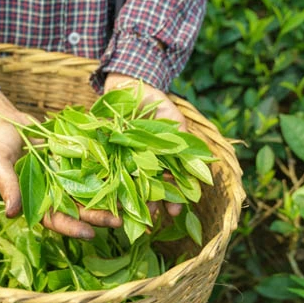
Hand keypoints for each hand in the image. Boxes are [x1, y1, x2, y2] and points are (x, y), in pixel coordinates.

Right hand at [0, 91, 119, 238]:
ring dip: (110, 199)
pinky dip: (112, 173)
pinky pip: (97, 168)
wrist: (9, 120)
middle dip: (99, 217)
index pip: (56, 220)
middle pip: (80, 210)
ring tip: (130, 204)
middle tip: (119, 222)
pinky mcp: (78, 159)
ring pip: (92, 192)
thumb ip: (7, 184)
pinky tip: (130, 175)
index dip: (72, 228)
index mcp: (36, 200)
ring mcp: (69, 176)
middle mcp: (56, 192)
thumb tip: (11, 213)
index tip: (89, 234)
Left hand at [105, 73, 185, 216]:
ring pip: (127, 186)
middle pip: (147, 190)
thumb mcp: (175, 121)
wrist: (129, 84)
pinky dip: (106, 185)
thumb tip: (199, 169)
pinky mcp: (104, 154)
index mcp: (162, 161)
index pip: (169, 186)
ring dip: (129, 202)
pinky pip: (105, 172)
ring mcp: (123, 160)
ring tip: (129, 215)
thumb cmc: (157, 102)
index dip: (173, 200)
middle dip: (150, 206)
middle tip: (150, 219)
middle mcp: (143, 164)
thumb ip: (184, 143)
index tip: (174, 212)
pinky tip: (107, 198)